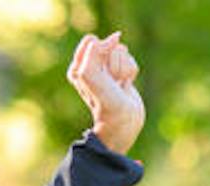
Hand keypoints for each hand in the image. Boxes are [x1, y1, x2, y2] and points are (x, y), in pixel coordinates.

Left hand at [66, 31, 144, 156]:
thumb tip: (110, 38)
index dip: (102, 53)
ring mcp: (106, 70)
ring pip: (122, 52)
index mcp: (77, 68)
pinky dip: (131, 73)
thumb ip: (93, 55)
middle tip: (113, 82)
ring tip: (119, 86)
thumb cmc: (106, 104)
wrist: (123, 123)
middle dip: (115, 62)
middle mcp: (90, 67)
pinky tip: (126, 86)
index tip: (103, 72)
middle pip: (109, 45)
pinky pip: (131, 61)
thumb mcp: (93, 79)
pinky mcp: (120, 73)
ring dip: (124, 69)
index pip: (92, 42)